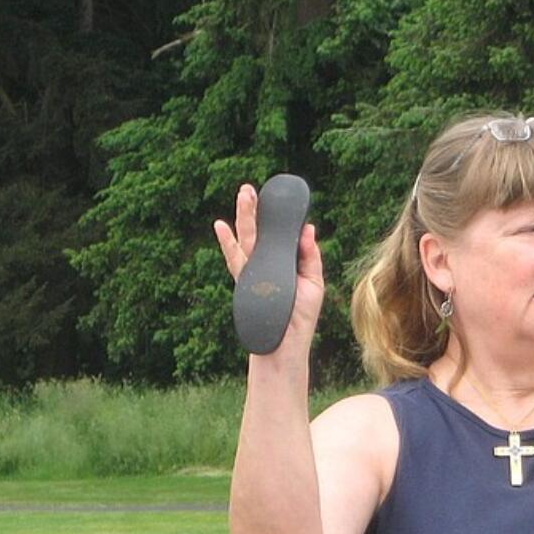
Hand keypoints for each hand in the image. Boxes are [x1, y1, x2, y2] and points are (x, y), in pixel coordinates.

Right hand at [214, 183, 324, 353]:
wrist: (285, 345)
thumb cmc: (300, 318)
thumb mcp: (314, 284)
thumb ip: (310, 256)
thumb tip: (308, 229)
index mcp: (285, 264)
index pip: (279, 236)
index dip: (277, 218)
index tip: (276, 197)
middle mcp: (268, 265)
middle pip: (260, 232)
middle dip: (255, 210)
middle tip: (251, 189)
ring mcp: (255, 273)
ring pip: (248, 239)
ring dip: (244, 217)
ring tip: (243, 195)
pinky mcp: (247, 283)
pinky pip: (235, 261)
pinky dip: (227, 243)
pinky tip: (220, 226)